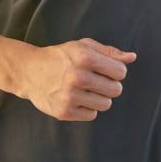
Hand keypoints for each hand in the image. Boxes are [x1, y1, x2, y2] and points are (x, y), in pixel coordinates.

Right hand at [18, 38, 135, 120]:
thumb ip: (109, 52)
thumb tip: (132, 57)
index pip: (120, 72)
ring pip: (106, 104)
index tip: (105, 70)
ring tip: (86, 90)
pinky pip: (92, 115)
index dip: (116, 71)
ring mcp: (70, 96)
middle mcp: (78, 77)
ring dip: (100, 98)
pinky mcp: (64, 112)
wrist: (29, 71)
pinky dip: (88, 108)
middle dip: (110, 85)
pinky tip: (77, 99)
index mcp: (85, 58)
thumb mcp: (83, 46)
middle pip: (116, 90)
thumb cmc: (60, 57)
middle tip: (96, 81)